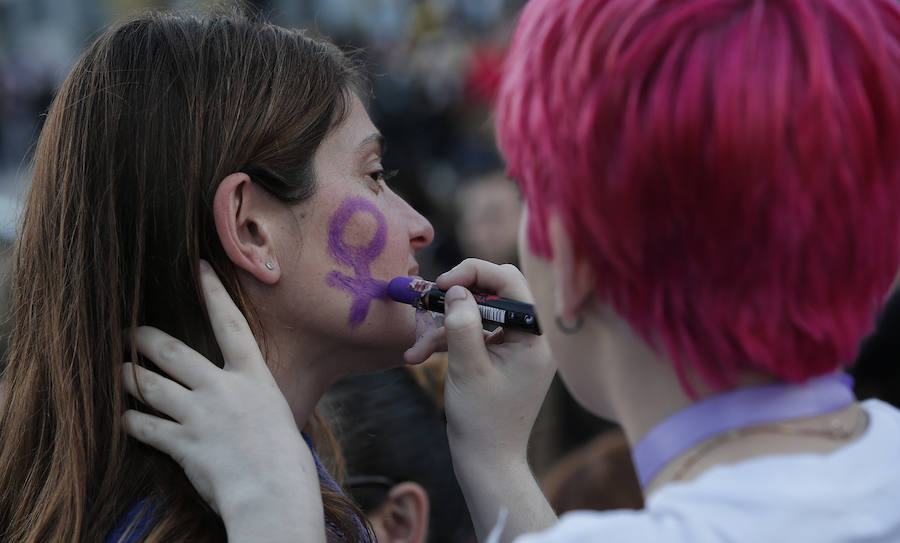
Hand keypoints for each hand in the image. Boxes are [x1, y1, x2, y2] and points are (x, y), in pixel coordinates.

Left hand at [123, 261, 323, 541]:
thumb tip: (248, 401)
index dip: (213, 293)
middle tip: (126, 330)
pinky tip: (122, 418)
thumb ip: (256, 401)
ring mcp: (199, 414)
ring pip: (150, 386)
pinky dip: (131, 421)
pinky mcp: (182, 443)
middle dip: (144, 338)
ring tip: (115, 372)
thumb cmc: (286, 461)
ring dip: (128, 378)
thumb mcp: (279, 416)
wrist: (274, 492)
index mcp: (252, 377)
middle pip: (172, 352)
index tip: (199, 266)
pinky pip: (145, 426)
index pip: (230, 324)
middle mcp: (222, 389)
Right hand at [405, 259, 555, 461]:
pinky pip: (474, 336)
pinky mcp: (500, 358)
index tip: (443, 283)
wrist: (487, 463)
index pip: (510, 283)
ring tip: (414, 350)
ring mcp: (515, 348)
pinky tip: (417, 357)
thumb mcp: (468, 368)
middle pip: (494, 293)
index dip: (475, 273)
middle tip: (429, 300)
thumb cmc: (482, 421)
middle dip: (457, 297)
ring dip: (444, 328)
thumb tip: (456, 289)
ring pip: (478, 316)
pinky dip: (447, 343)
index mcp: (535, 338)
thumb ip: (462, 325)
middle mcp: (531, 338)